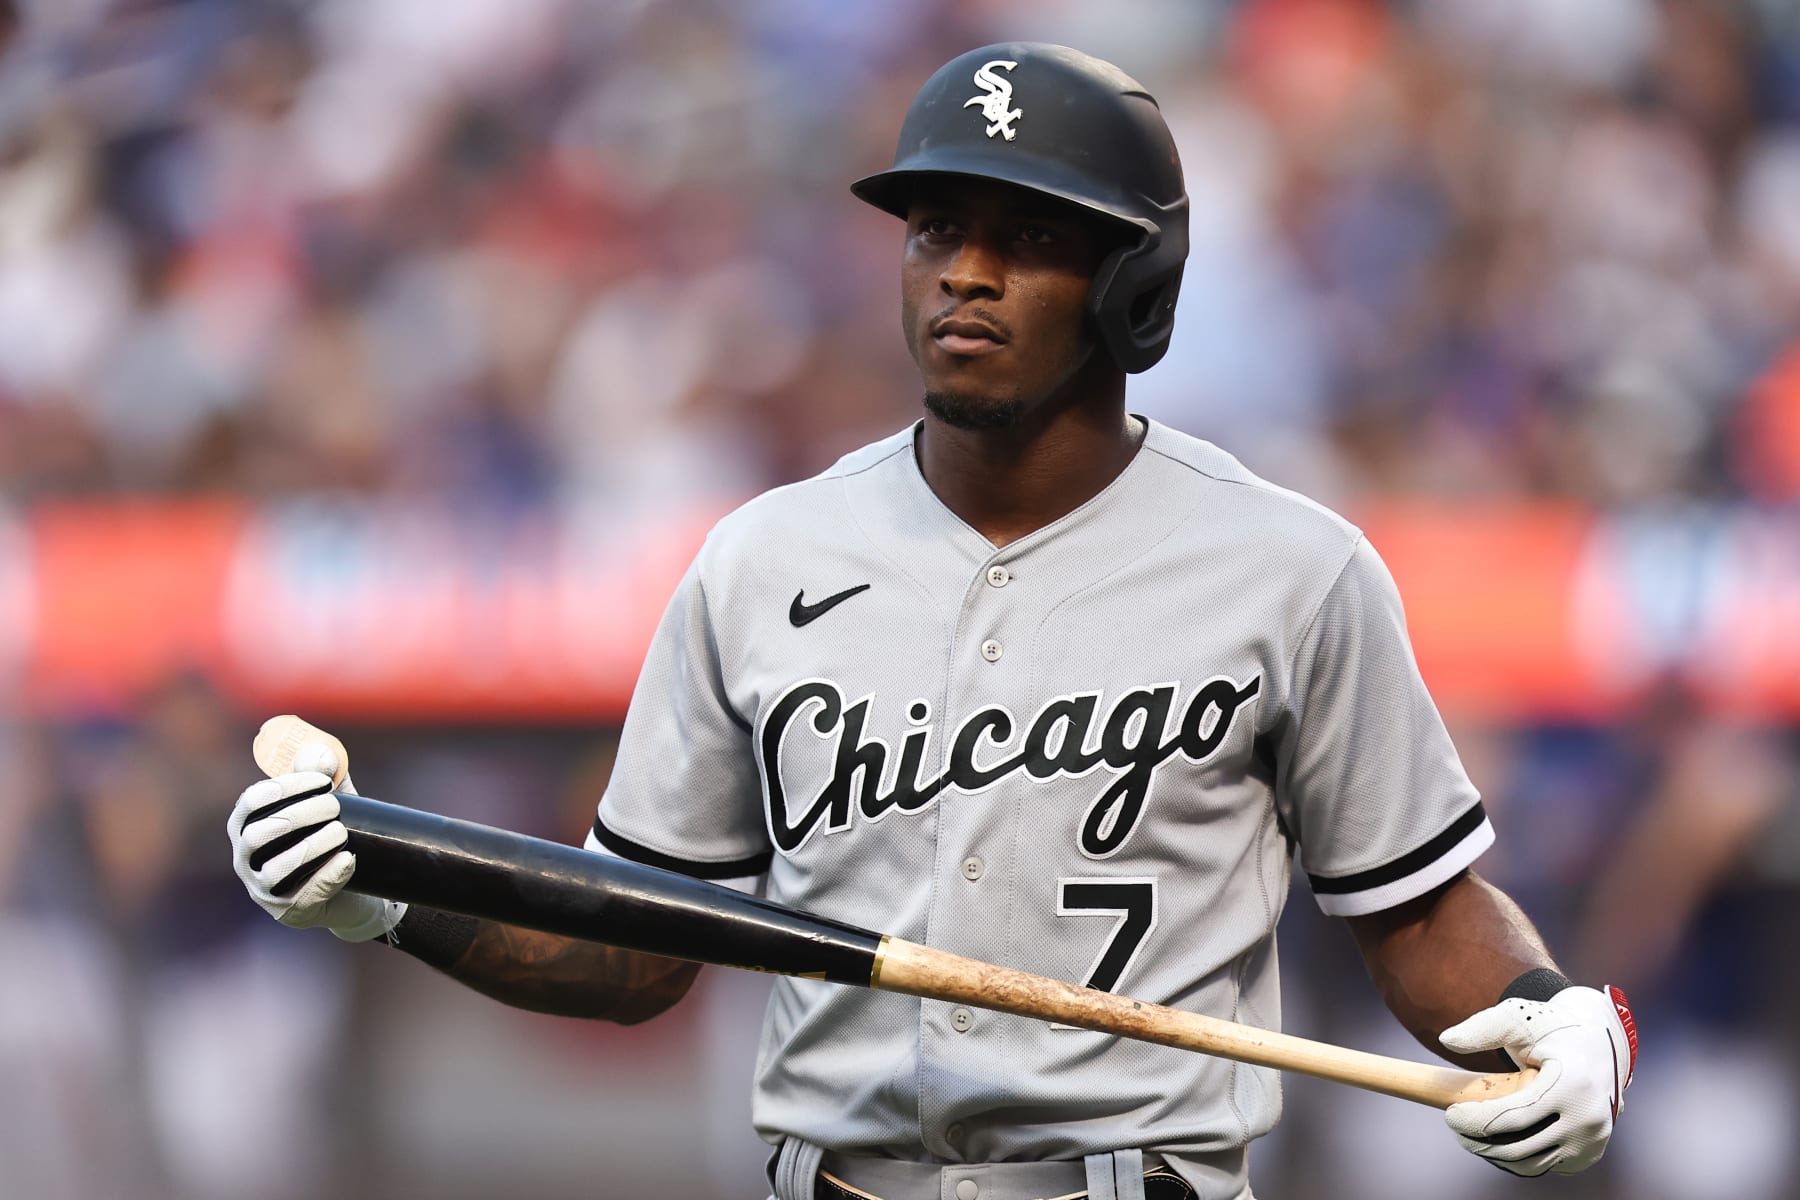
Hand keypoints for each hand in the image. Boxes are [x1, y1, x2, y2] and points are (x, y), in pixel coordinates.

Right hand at [227, 742, 405, 941]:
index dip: (285, 786)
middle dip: (300, 816)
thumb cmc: (335, 837)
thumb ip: (328, 777)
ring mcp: (264, 889)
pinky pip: (304, 897)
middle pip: (260, 834)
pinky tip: (349, 860)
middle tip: (335, 806)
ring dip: (311, 847)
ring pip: (276, 869)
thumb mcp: (333, 803)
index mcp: (248, 825)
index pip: (252, 802)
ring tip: (342, 833)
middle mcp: (246, 859)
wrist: (358, 889)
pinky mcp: (291, 913)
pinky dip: (327, 877)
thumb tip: (322, 755)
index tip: (324, 781)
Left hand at [1441, 983, 1637, 1175]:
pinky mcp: (1589, 1153)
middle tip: (1454, 1126)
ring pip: (1531, 1164)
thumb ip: (1483, 1028)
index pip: (1512, 1117)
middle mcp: (1588, 1119)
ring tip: (1470, 1135)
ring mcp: (1591, 1141)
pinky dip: (1516, 1160)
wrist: (1597, 1045)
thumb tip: (1446, 1040)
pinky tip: (1496, 1141)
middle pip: (1518, 1147)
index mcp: (1572, 1085)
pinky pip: (1545, 1166)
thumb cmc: (1551, 1029)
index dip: (1473, 1121)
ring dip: (1494, 1154)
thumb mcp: (1519, 1018)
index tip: (1449, 1114)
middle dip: (1477, 1141)